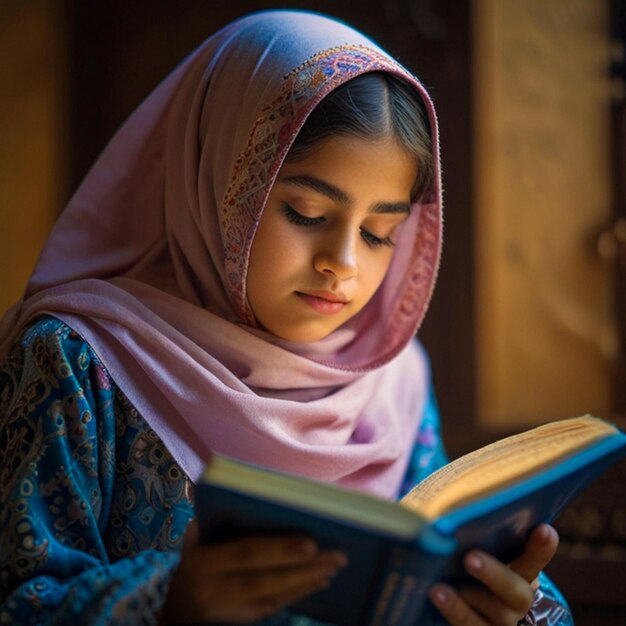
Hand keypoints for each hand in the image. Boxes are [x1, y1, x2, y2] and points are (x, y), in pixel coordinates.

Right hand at [163, 519, 347, 623]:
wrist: (175, 609)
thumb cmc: (193, 561)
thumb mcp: (194, 540)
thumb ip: (214, 520)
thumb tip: (251, 495)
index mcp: (203, 562)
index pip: (245, 554)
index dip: (279, 550)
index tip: (311, 542)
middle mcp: (213, 589)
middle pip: (264, 579)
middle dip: (303, 567)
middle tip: (336, 555)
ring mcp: (226, 610)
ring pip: (272, 596)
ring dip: (307, 581)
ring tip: (335, 566)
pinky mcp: (240, 622)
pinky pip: (273, 607)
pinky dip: (298, 593)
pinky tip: (319, 581)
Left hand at [428, 523, 558, 624]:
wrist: (459, 601)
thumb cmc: (461, 561)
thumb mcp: (473, 548)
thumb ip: (470, 532)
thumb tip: (447, 500)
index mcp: (519, 574)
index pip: (534, 559)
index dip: (540, 548)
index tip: (544, 529)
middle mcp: (514, 603)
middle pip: (514, 592)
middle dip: (493, 574)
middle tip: (470, 558)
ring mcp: (497, 623)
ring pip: (487, 618)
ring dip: (461, 604)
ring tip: (438, 589)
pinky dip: (452, 614)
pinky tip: (433, 597)